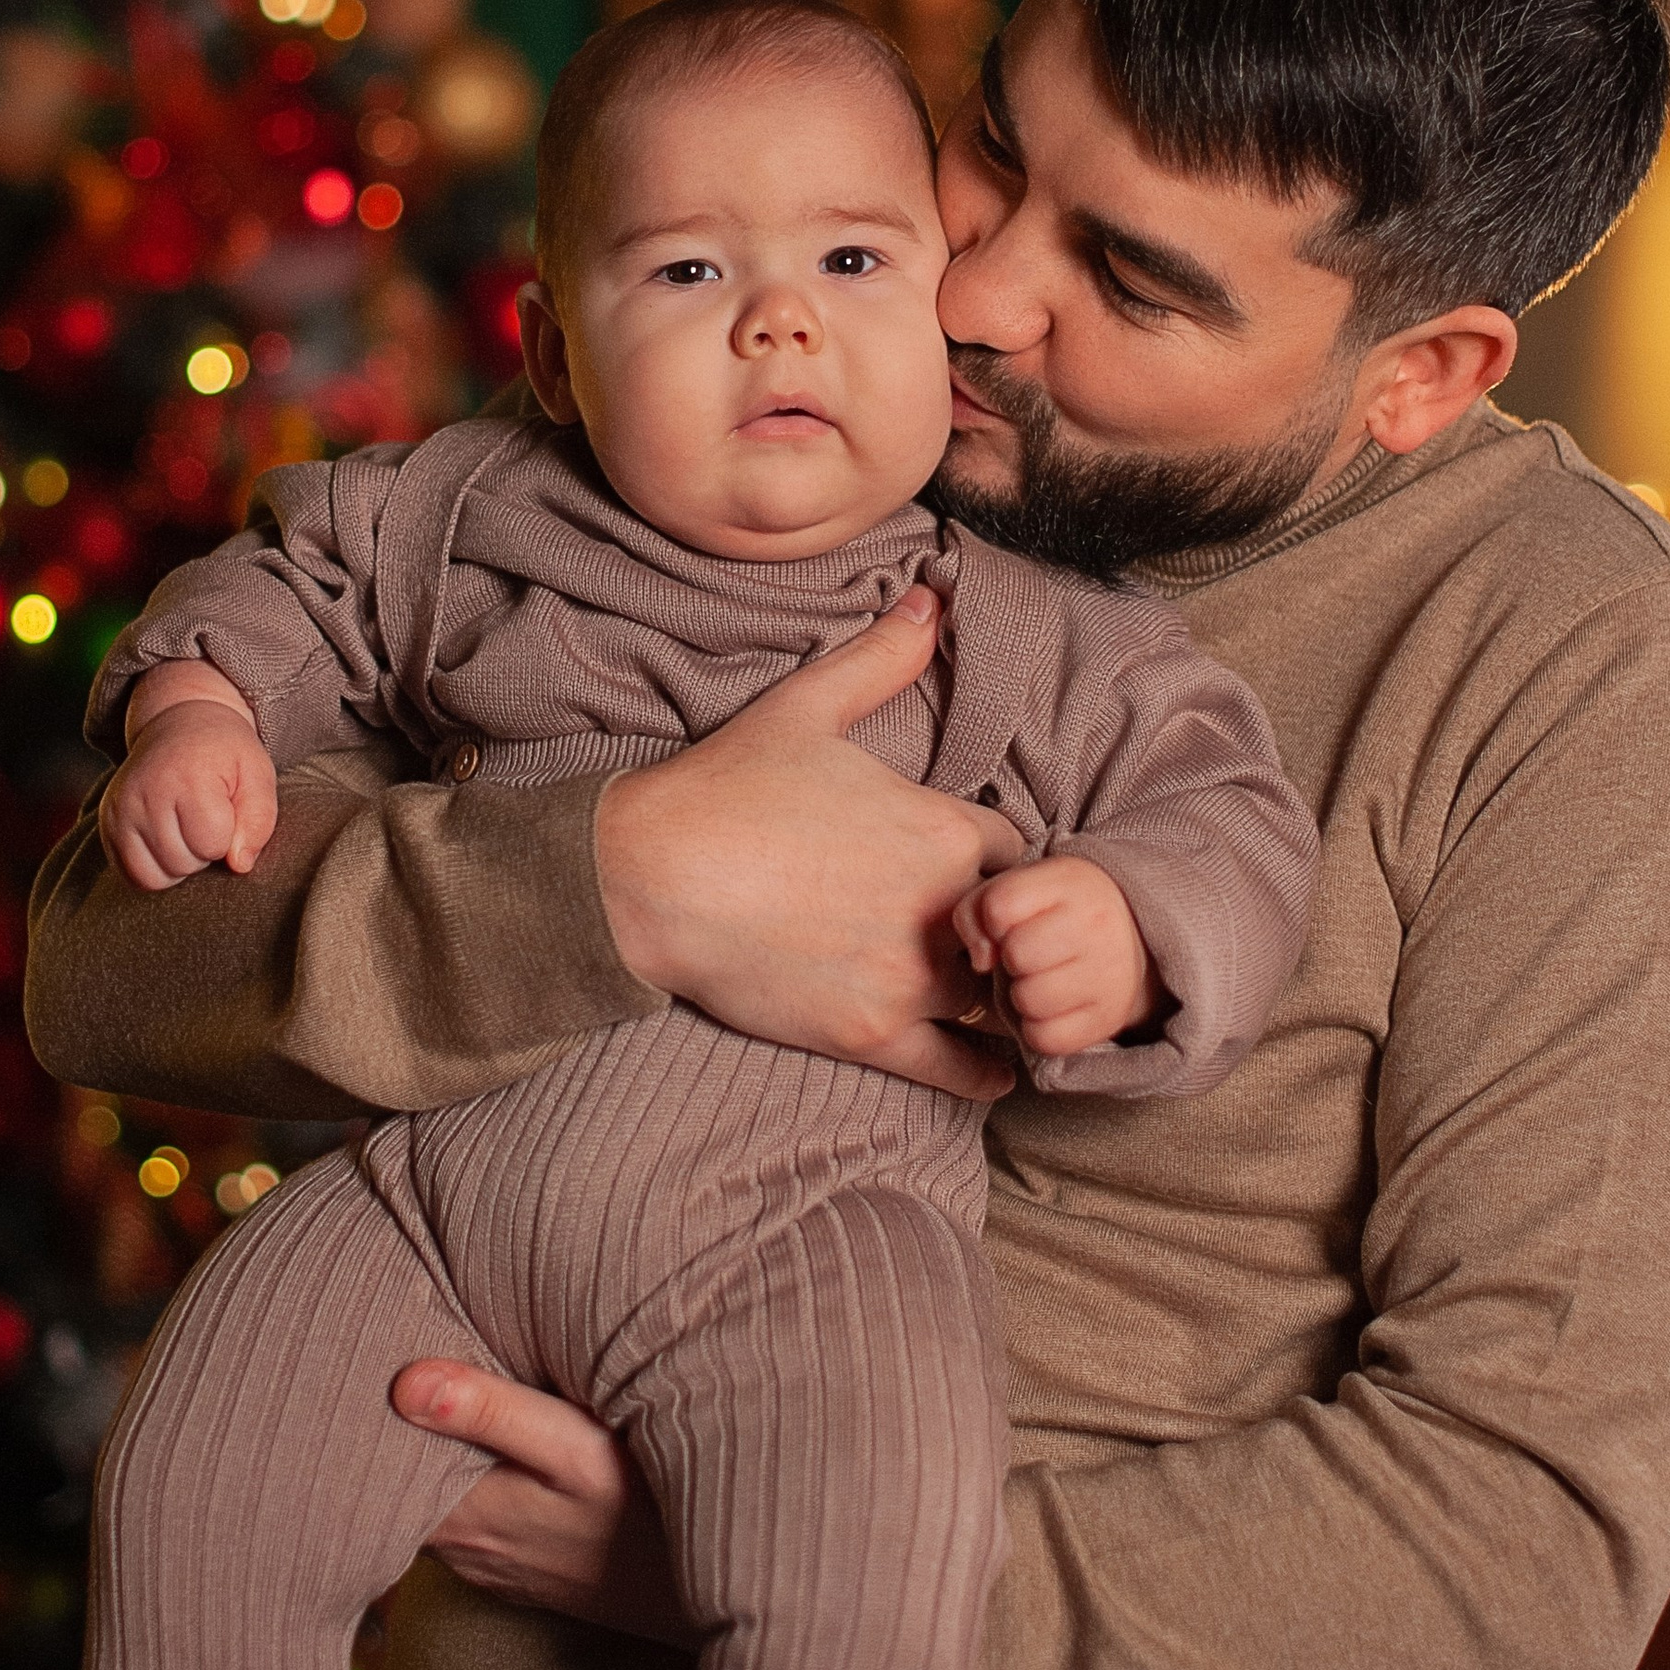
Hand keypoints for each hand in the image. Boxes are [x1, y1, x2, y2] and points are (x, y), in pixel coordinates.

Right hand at [100, 679, 278, 889]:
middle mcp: (145, 793)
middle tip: (203, 817)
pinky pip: (132, 877)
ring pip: (155, 878)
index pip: (213, 844)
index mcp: (187, 777)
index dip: (228, 835)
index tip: (225, 809)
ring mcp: (120, 810)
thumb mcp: (257, 775)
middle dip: (202, 851)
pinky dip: (154, 869)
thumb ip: (259, 820)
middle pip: (183, 864)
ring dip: (178, 864)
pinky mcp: (107, 825)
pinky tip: (166, 841)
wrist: (178, 727)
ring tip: (184, 830)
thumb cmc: (224, 755)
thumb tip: (240, 865)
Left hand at [391, 1361, 694, 1647]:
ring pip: (428, 1506)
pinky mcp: (514, 1571)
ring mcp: (487, 1566)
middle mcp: (463, 1548)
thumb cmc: (644, 1514)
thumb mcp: (576, 1447)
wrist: (701, 1590)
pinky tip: (472, 1452)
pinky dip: (457, 1485)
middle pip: (398, 1486)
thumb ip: (492, 1411)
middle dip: (388, 1435)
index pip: (382, 1469)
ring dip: (424, 1461)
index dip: (362, 1419)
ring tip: (414, 1399)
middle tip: (378, 1366)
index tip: (359, 1366)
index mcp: (465, 1513)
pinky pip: (462, 1523)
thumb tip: (404, 1382)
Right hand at [595, 588, 1024, 1099]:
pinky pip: (963, 1070)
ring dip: (1001, 998)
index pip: (1019, 852)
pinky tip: (990, 1065)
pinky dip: (985, 1071)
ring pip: (1002, 1000)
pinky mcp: (872, 1033)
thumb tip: (929, 598)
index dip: (1001, 863)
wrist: (647, 876)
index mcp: (941, 827)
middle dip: (1009, 933)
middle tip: (989, 941)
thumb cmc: (725, 789)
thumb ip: (881, 659)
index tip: (977, 874)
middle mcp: (943, 906)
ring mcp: (910, 976)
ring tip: (992, 1000)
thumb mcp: (805, 708)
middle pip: (1022, 929)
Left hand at [954, 855, 1157, 1063]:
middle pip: (1016, 955)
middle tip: (1033, 955)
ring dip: (1023, 996)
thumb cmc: (1052, 913)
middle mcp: (1098, 923)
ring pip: (1028, 1000)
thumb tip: (982, 961)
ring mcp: (1110, 973)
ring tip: (1043, 979)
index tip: (1014, 923)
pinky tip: (1053, 1007)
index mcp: (1069, 881)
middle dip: (1012, 960)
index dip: (994, 922)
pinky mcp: (1109, 1018)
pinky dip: (1038, 1029)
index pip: (1000, 906)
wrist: (1127, 938)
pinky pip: (1044, 1038)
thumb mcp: (1015, 890)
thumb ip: (975, 911)